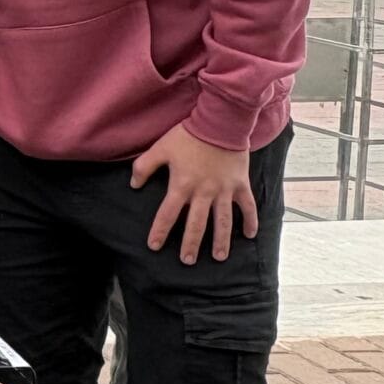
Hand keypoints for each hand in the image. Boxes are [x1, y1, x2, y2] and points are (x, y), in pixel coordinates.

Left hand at [131, 122, 255, 263]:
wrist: (220, 122)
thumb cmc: (188, 135)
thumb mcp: (160, 148)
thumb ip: (144, 167)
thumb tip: (133, 185)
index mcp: (182, 185)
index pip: (168, 214)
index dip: (159, 230)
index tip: (153, 246)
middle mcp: (204, 192)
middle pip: (196, 224)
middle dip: (191, 244)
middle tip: (187, 261)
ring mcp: (224, 190)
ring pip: (223, 221)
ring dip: (221, 240)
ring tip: (219, 257)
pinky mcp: (240, 184)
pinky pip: (248, 206)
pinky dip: (251, 220)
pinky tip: (251, 235)